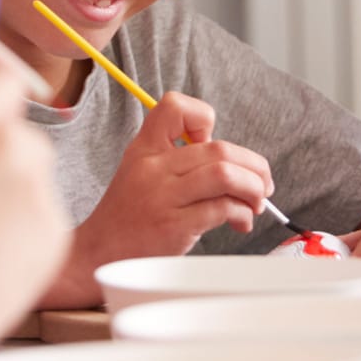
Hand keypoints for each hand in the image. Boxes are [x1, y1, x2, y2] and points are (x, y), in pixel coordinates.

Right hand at [56, 94, 275, 302]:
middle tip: (262, 183)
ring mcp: (163, 196)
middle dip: (254, 165)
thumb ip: (177, 158)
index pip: (174, 106)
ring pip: (224, 174)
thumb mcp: (141, 171)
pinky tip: (240, 222)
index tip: (212, 142)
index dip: (204, 118)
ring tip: (256, 202)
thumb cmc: (129, 214)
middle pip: (219, 148)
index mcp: (144, 148)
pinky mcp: (174, 226)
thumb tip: (231, 159)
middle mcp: (153, 167)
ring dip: (253, 188)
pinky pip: (222, 208)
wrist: (98, 254)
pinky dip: (242, 213)